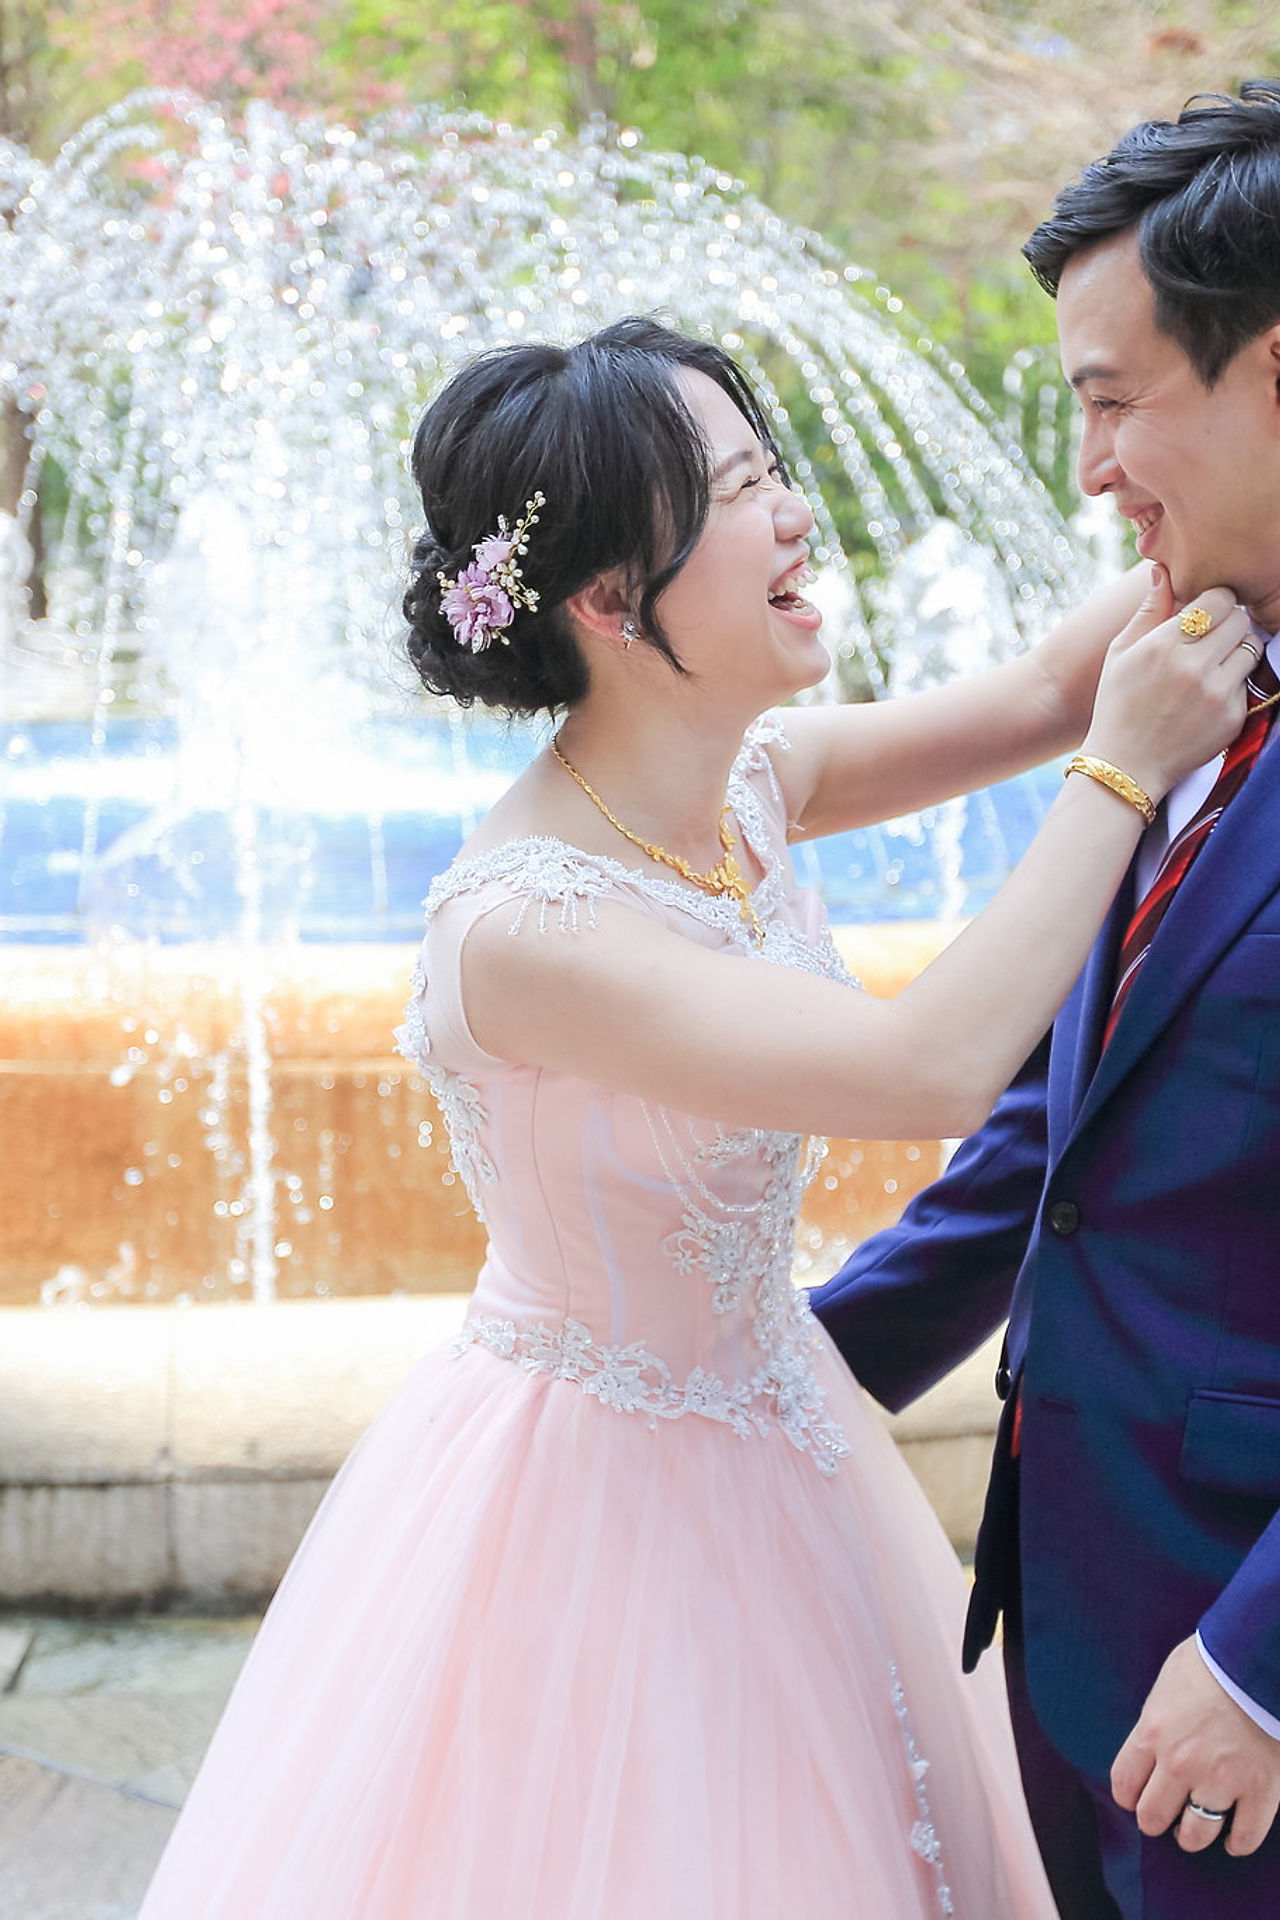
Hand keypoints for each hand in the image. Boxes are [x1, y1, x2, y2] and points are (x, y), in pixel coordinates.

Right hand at [1082, 567, 1253, 803]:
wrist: (1125, 766)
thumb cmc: (1117, 705)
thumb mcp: (1120, 654)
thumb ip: (1148, 610)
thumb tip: (1163, 570)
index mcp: (1163, 644)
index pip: (1218, 599)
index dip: (1215, 602)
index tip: (1205, 614)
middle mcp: (1193, 665)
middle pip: (1239, 620)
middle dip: (1229, 624)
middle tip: (1212, 638)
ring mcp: (1215, 692)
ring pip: (1251, 648)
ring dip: (1237, 650)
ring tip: (1214, 664)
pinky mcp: (1231, 716)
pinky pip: (1248, 682)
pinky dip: (1234, 683)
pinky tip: (1208, 695)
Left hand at [1112, 1636, 1279, 1855]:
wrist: (1258, 1659)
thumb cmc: (1211, 1662)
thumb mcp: (1166, 1685)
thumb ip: (1155, 1721)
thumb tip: (1152, 1743)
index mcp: (1152, 1732)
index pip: (1124, 1785)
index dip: (1129, 1797)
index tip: (1136, 1798)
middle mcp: (1180, 1763)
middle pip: (1153, 1817)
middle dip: (1157, 1820)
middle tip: (1166, 1815)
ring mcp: (1220, 1780)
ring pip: (1196, 1834)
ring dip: (1193, 1836)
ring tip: (1197, 1828)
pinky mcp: (1259, 1790)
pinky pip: (1244, 1837)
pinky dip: (1238, 1842)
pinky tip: (1234, 1838)